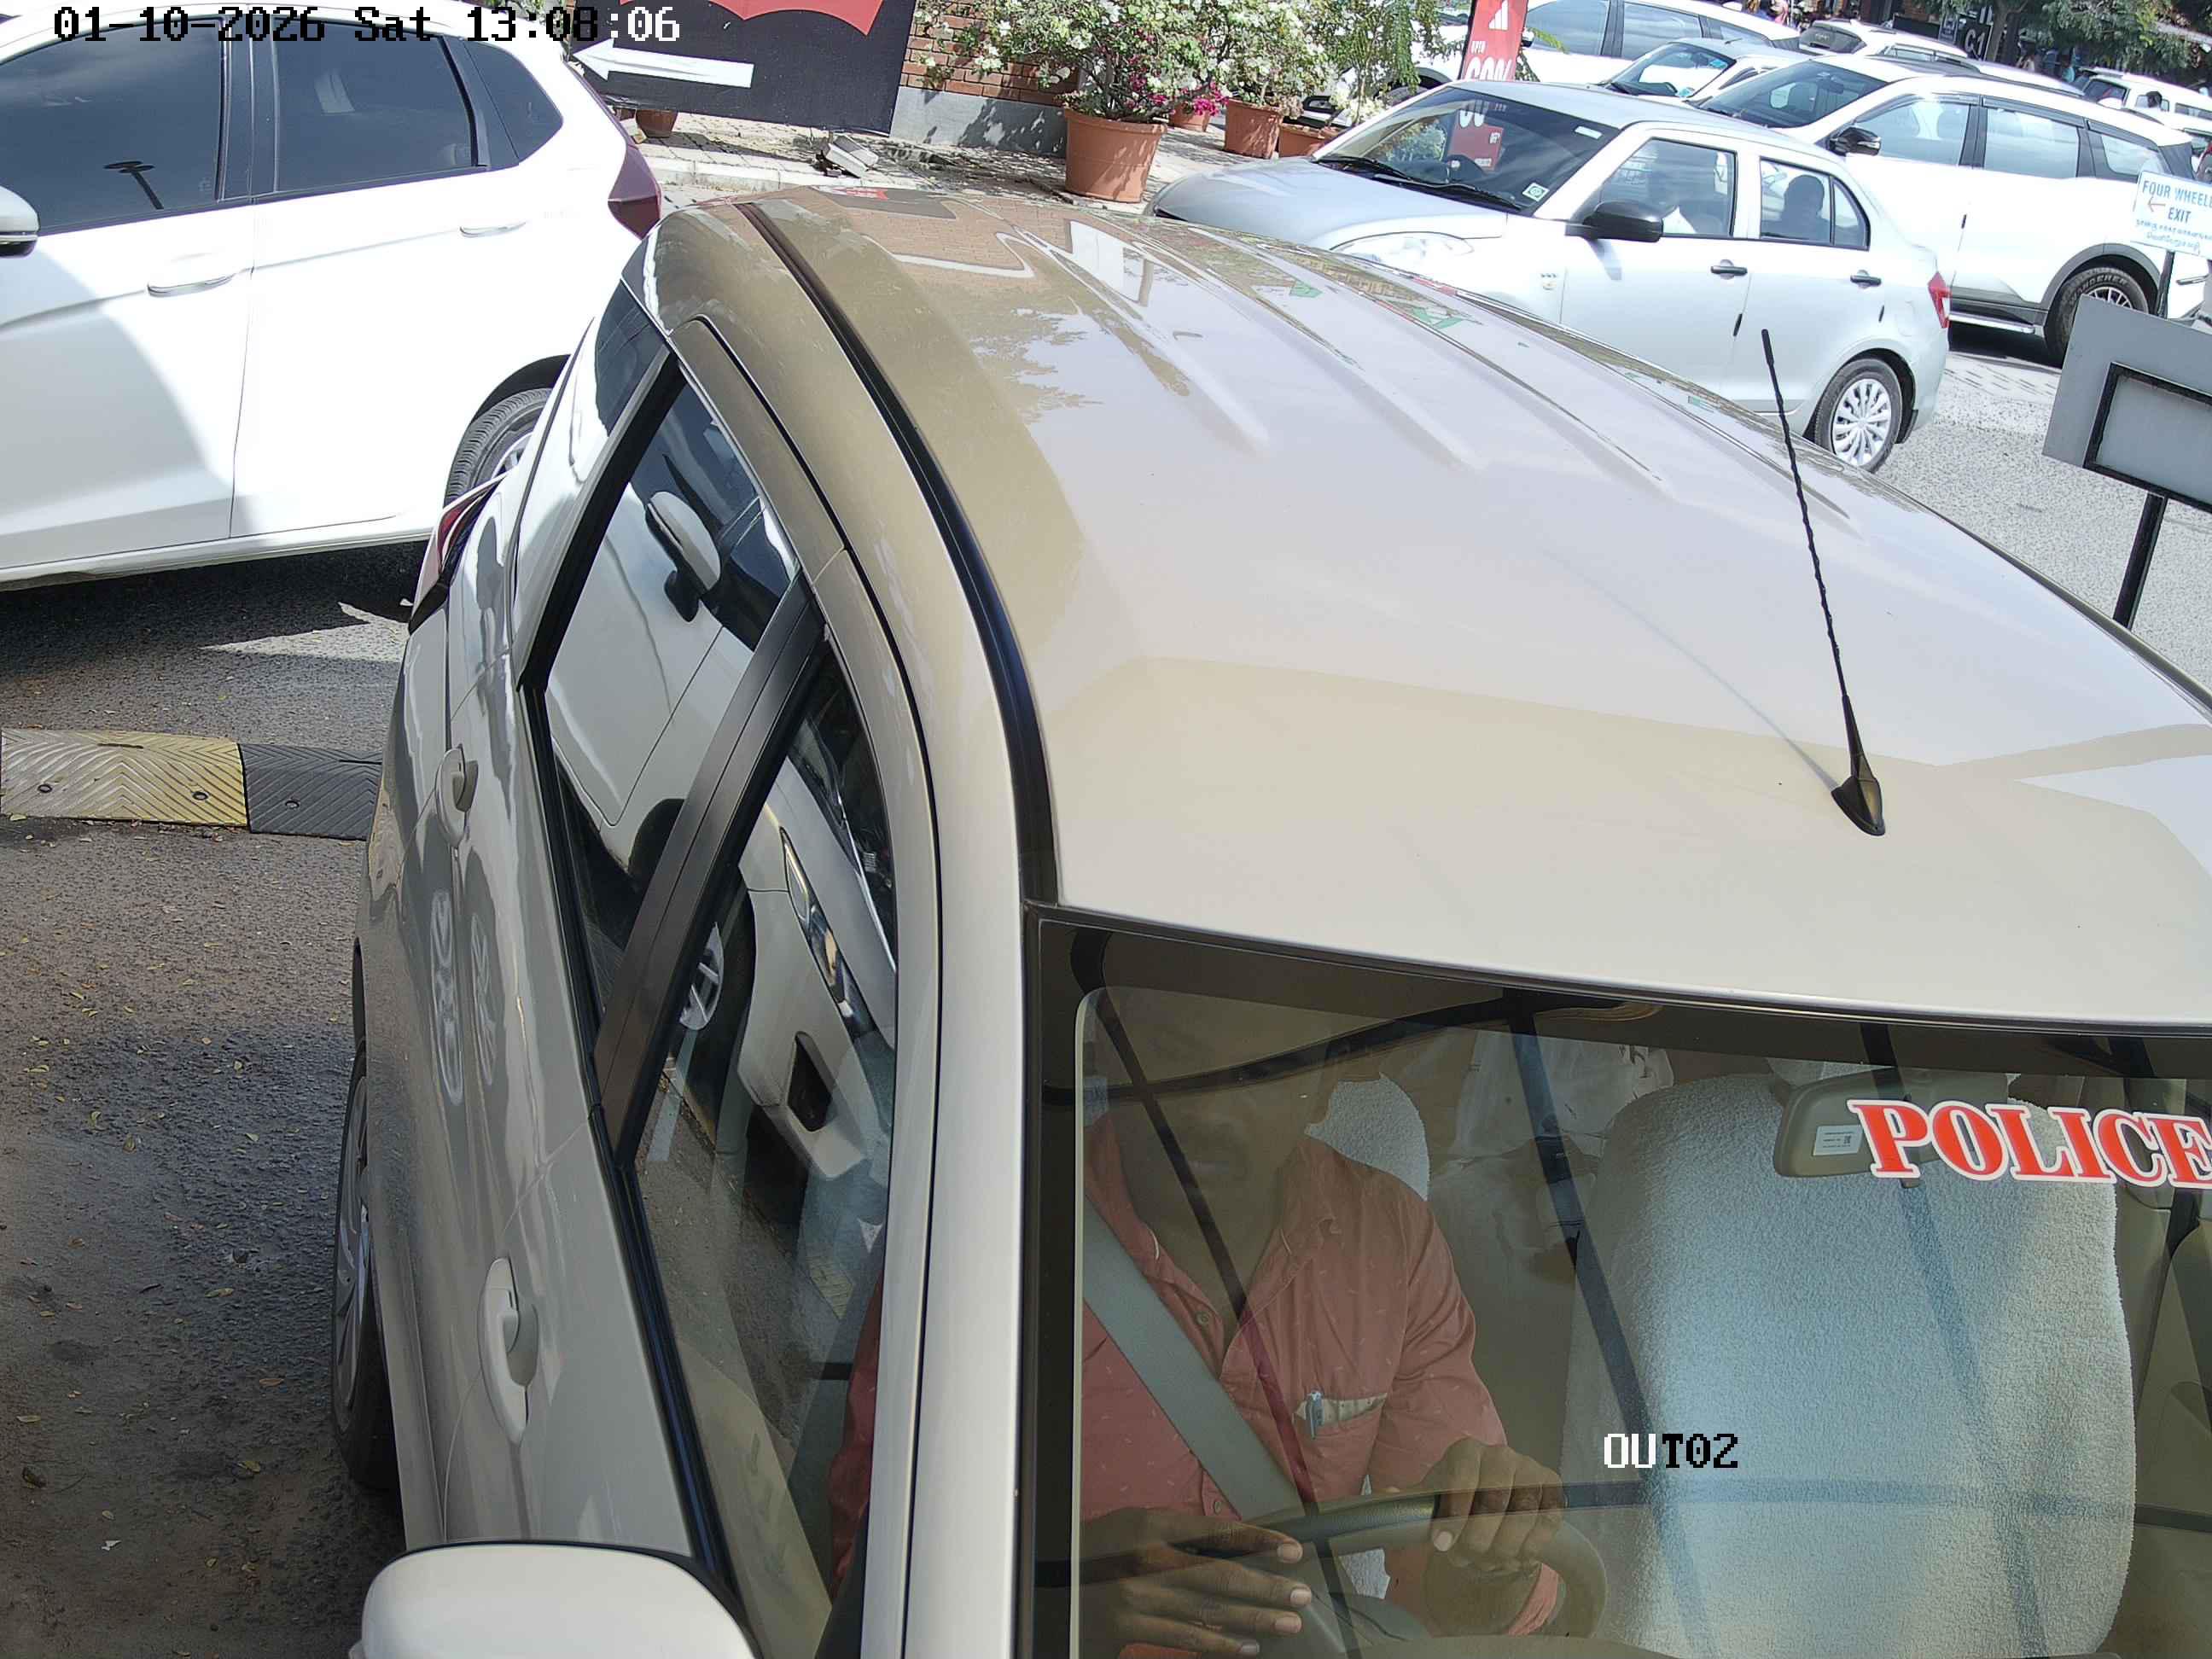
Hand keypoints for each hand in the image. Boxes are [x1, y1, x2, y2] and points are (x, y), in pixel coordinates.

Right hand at [1078, 1507, 1312, 1657]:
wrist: (1050, 1577)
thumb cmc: (1102, 1550)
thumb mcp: (1136, 1526)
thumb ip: (1179, 1535)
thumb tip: (1237, 1546)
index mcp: (1151, 1525)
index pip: (1215, 1532)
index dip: (1257, 1540)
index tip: (1291, 1549)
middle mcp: (1146, 1558)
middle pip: (1219, 1574)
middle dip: (1266, 1585)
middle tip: (1301, 1593)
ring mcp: (1137, 1596)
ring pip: (1208, 1610)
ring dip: (1254, 1617)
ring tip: (1287, 1621)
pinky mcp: (1128, 1628)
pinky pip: (1185, 1638)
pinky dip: (1221, 1643)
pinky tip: (1248, 1645)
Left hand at [1400, 1440, 1563, 1632]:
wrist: (1496, 1496)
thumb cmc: (1458, 1495)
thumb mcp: (1433, 1496)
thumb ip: (1411, 1500)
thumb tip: (1388, 1498)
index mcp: (1467, 1451)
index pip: (1462, 1478)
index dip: (1452, 1514)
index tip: (1441, 1545)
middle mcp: (1501, 1454)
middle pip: (1493, 1499)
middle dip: (1476, 1539)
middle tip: (1463, 1561)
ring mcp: (1531, 1470)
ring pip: (1521, 1515)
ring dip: (1502, 1549)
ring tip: (1485, 1563)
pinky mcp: (1553, 1490)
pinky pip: (1545, 1524)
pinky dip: (1528, 1549)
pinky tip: (1512, 1558)